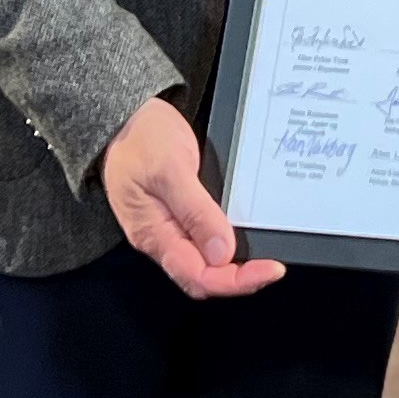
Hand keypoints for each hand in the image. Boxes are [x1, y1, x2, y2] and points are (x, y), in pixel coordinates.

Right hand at [102, 97, 283, 299]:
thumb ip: (195, 211)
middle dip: (239, 279)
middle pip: (202, 277)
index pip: (198, 277)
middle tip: (273, 266)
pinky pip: (202, 240)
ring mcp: (167, 227)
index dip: (236, 281)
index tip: (271, 269)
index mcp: (154, 234)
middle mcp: (160, 239)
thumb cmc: (141, 137)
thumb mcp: (170, 169)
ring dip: (235, 265)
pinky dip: (226, 244)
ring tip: (265, 256)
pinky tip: (244, 234)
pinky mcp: (176, 214)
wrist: (124, 116)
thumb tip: (222, 253)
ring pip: (204, 262)